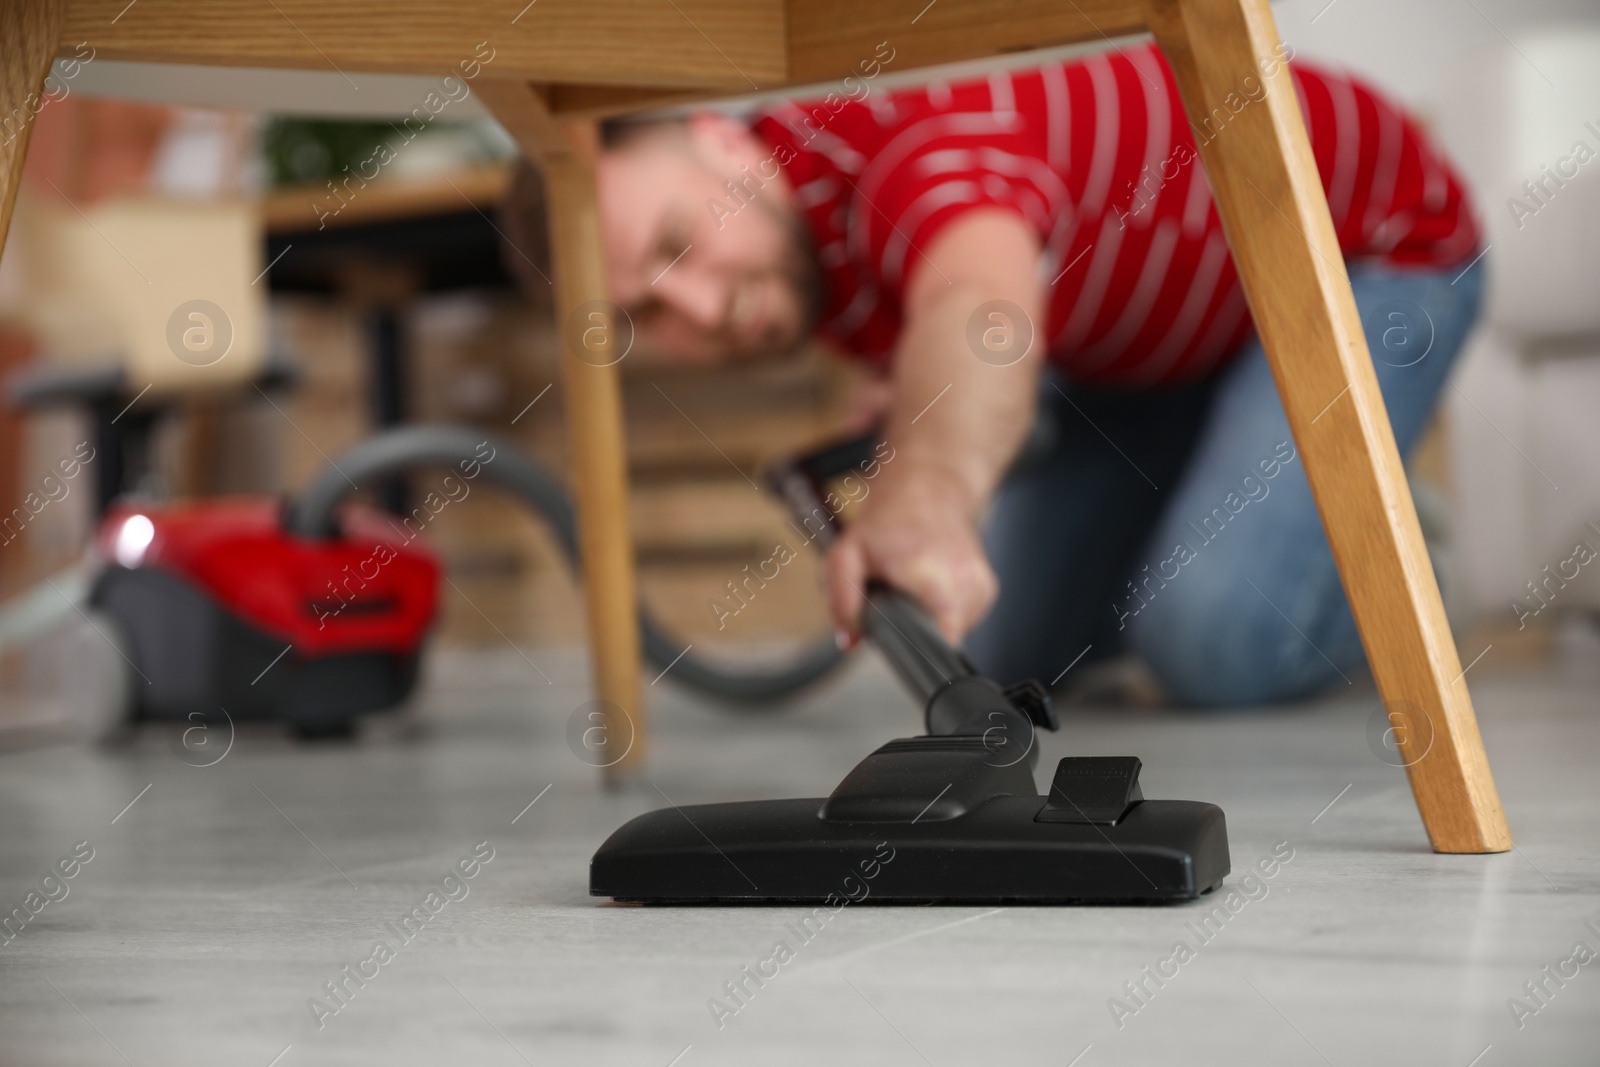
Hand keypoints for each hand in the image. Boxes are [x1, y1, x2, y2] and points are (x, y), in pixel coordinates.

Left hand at [826, 464, 997, 645]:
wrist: (928, 491)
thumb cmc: (886, 523)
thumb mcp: (846, 554)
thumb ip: (842, 599)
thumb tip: (849, 640)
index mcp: (927, 571)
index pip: (943, 635)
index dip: (920, 648)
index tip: (905, 638)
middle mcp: (961, 578)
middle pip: (940, 640)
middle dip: (916, 633)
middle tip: (900, 602)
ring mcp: (979, 584)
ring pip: (954, 633)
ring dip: (931, 623)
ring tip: (916, 591)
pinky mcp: (988, 589)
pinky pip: (966, 620)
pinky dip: (947, 614)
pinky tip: (934, 591)